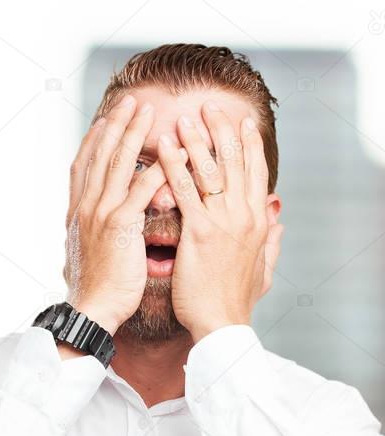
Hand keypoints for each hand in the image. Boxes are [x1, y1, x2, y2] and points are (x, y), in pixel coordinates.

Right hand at [65, 94, 171, 334]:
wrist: (92, 309)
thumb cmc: (96, 289)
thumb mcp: (89, 253)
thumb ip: (96, 232)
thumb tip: (97, 226)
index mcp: (78, 214)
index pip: (83, 168)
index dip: (94, 141)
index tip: (104, 121)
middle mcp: (86, 208)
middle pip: (100, 156)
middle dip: (115, 126)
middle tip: (129, 101)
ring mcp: (101, 214)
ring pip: (118, 164)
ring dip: (134, 133)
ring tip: (148, 110)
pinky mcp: (120, 226)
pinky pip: (140, 188)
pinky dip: (156, 167)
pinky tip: (172, 151)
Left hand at [156, 101, 284, 341]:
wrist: (222, 324)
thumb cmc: (235, 301)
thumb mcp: (262, 267)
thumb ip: (271, 239)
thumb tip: (279, 217)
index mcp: (258, 220)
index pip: (255, 172)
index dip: (248, 144)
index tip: (242, 121)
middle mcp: (244, 214)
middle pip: (234, 161)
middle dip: (221, 130)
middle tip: (208, 106)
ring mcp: (223, 221)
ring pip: (210, 169)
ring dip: (196, 139)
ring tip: (183, 117)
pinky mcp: (200, 232)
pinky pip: (184, 190)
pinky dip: (173, 165)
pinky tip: (162, 146)